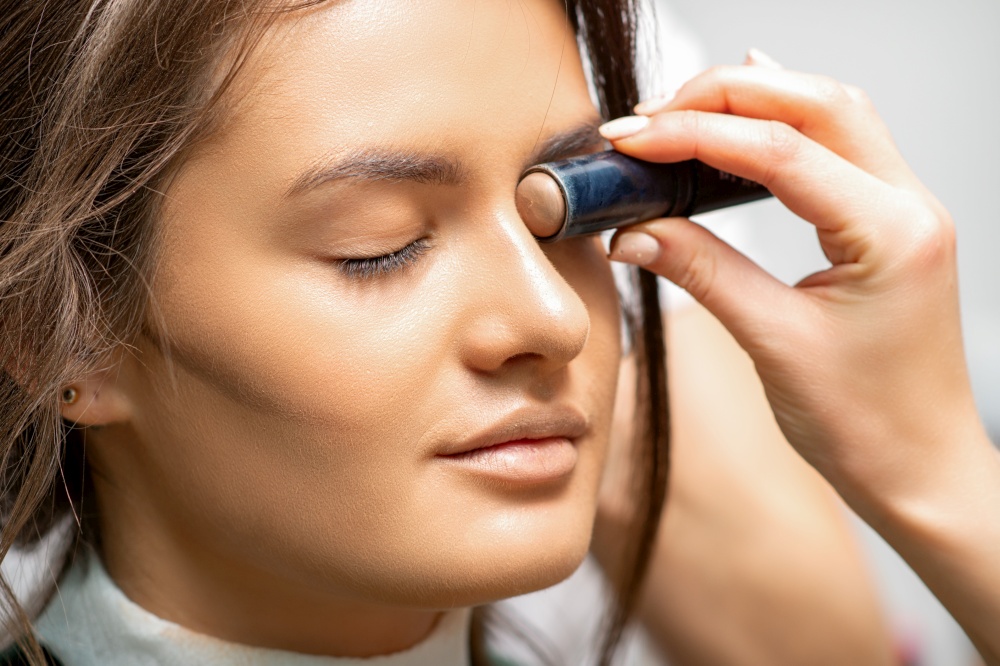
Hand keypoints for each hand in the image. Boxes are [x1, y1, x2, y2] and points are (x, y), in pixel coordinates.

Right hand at [602, 52, 991, 518]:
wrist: (919, 469)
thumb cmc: (866, 423)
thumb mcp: (773, 342)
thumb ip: (703, 271)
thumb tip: (635, 230)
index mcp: (892, 233)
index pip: (782, 150)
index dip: (697, 134)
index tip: (634, 139)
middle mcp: (908, 205)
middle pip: (815, 103)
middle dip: (726, 94)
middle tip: (650, 116)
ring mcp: (904, 209)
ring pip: (830, 114)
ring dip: (754, 101)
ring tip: (681, 113)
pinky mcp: (886, 223)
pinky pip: (838, 146)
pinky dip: (784, 124)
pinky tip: (747, 117)